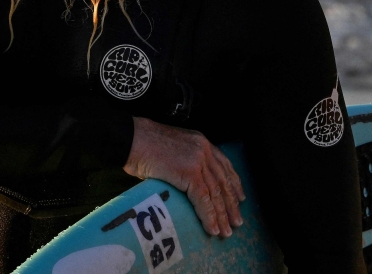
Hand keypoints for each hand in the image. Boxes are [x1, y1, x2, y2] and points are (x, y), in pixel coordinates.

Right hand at [123, 117, 245, 237]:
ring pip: (215, 193)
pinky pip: (203, 199)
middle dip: (231, 204)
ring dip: (221, 215)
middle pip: (223, 181)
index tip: (240, 198)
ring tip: (225, 231)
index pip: (224, 165)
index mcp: (200, 142)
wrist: (131, 138)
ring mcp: (197, 160)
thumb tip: (186, 182)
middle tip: (237, 222)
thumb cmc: (142, 144)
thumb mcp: (171, 148)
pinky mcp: (189, 172)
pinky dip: (208, 216)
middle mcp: (203, 149)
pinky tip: (212, 228)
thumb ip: (183, 161)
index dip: (234, 183)